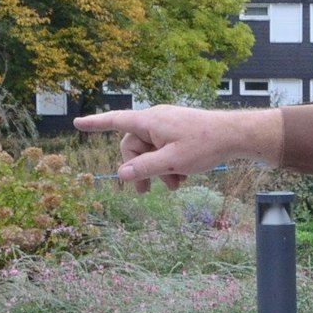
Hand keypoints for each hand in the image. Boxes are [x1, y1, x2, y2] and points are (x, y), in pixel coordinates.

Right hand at [73, 104, 281, 191]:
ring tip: (174, 186)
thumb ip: (145, 168)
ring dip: (158, 170)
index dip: (95, 124)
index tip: (77, 123)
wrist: (236, 135)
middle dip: (139, 169)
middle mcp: (156, 119)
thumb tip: (121, 174)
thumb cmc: (205, 145)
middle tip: (144, 194)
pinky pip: (165, 148)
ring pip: (151, 150)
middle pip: (134, 145)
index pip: (115, 120)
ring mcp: (168, 125)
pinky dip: (169, 164)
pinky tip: (182, 179)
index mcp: (150, 121)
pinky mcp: (179, 131)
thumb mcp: (173, 161)